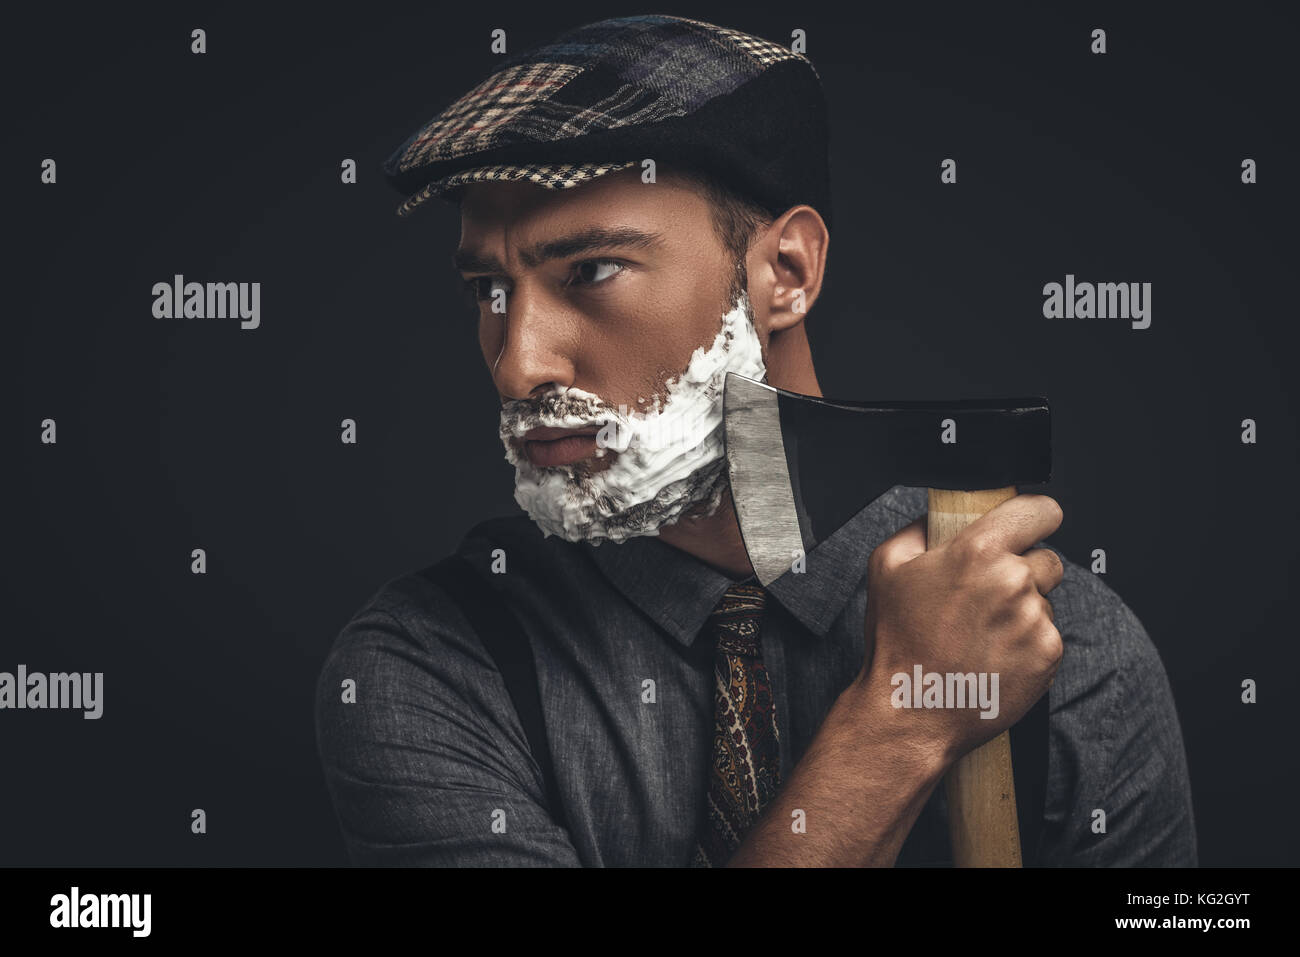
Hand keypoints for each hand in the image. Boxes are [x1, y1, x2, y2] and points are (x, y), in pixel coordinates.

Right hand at [854, 493, 1064, 766]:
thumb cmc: (897, 641)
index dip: (1034, 516)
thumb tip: (943, 515)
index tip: (1029, 526)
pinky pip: (1047, 635)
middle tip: (985, 597)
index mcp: (977, 551)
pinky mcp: (1048, 655)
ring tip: (980, 633)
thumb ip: (920, 528)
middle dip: (1021, 571)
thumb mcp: (886, 566)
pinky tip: (993, 655)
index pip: (1040, 510)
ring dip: (1022, 610)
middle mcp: (1013, 581)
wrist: (911, 710)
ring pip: (1044, 600)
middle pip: (1046, 559)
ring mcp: (1035, 620)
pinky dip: (1027, 643)